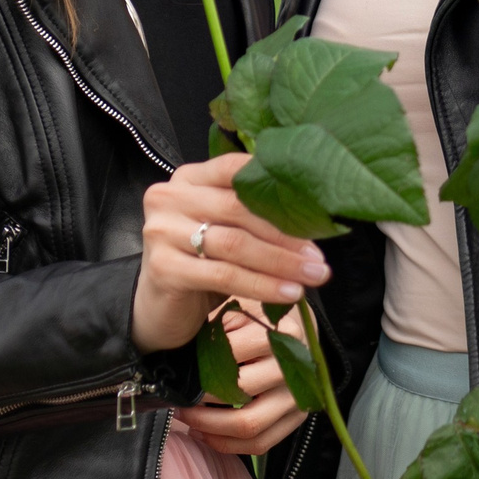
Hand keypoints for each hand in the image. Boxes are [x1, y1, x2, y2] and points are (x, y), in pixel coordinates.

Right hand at [133, 153, 329, 352]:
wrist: (157, 309)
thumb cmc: (201, 264)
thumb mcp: (224, 230)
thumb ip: (252, 213)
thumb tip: (315, 216)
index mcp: (189, 177)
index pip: (237, 169)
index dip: (280, 189)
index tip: (317, 212)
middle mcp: (170, 196)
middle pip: (240, 208)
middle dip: (287, 234)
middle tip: (320, 257)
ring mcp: (162, 230)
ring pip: (235, 243)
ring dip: (280, 262)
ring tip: (313, 275)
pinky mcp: (163, 267)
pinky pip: (224, 275)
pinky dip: (262, 286)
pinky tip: (288, 294)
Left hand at [175, 306, 309, 453]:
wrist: (292, 332)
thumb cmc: (257, 320)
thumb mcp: (238, 308)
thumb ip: (217, 323)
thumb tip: (184, 350)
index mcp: (283, 333)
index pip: (235, 352)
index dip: (203, 364)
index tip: (181, 368)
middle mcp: (294, 367)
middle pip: (242, 391)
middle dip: (202, 397)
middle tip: (179, 395)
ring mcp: (297, 396)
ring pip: (249, 424)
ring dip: (209, 425)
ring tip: (186, 414)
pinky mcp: (296, 418)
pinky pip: (260, 443)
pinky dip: (226, 443)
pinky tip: (203, 432)